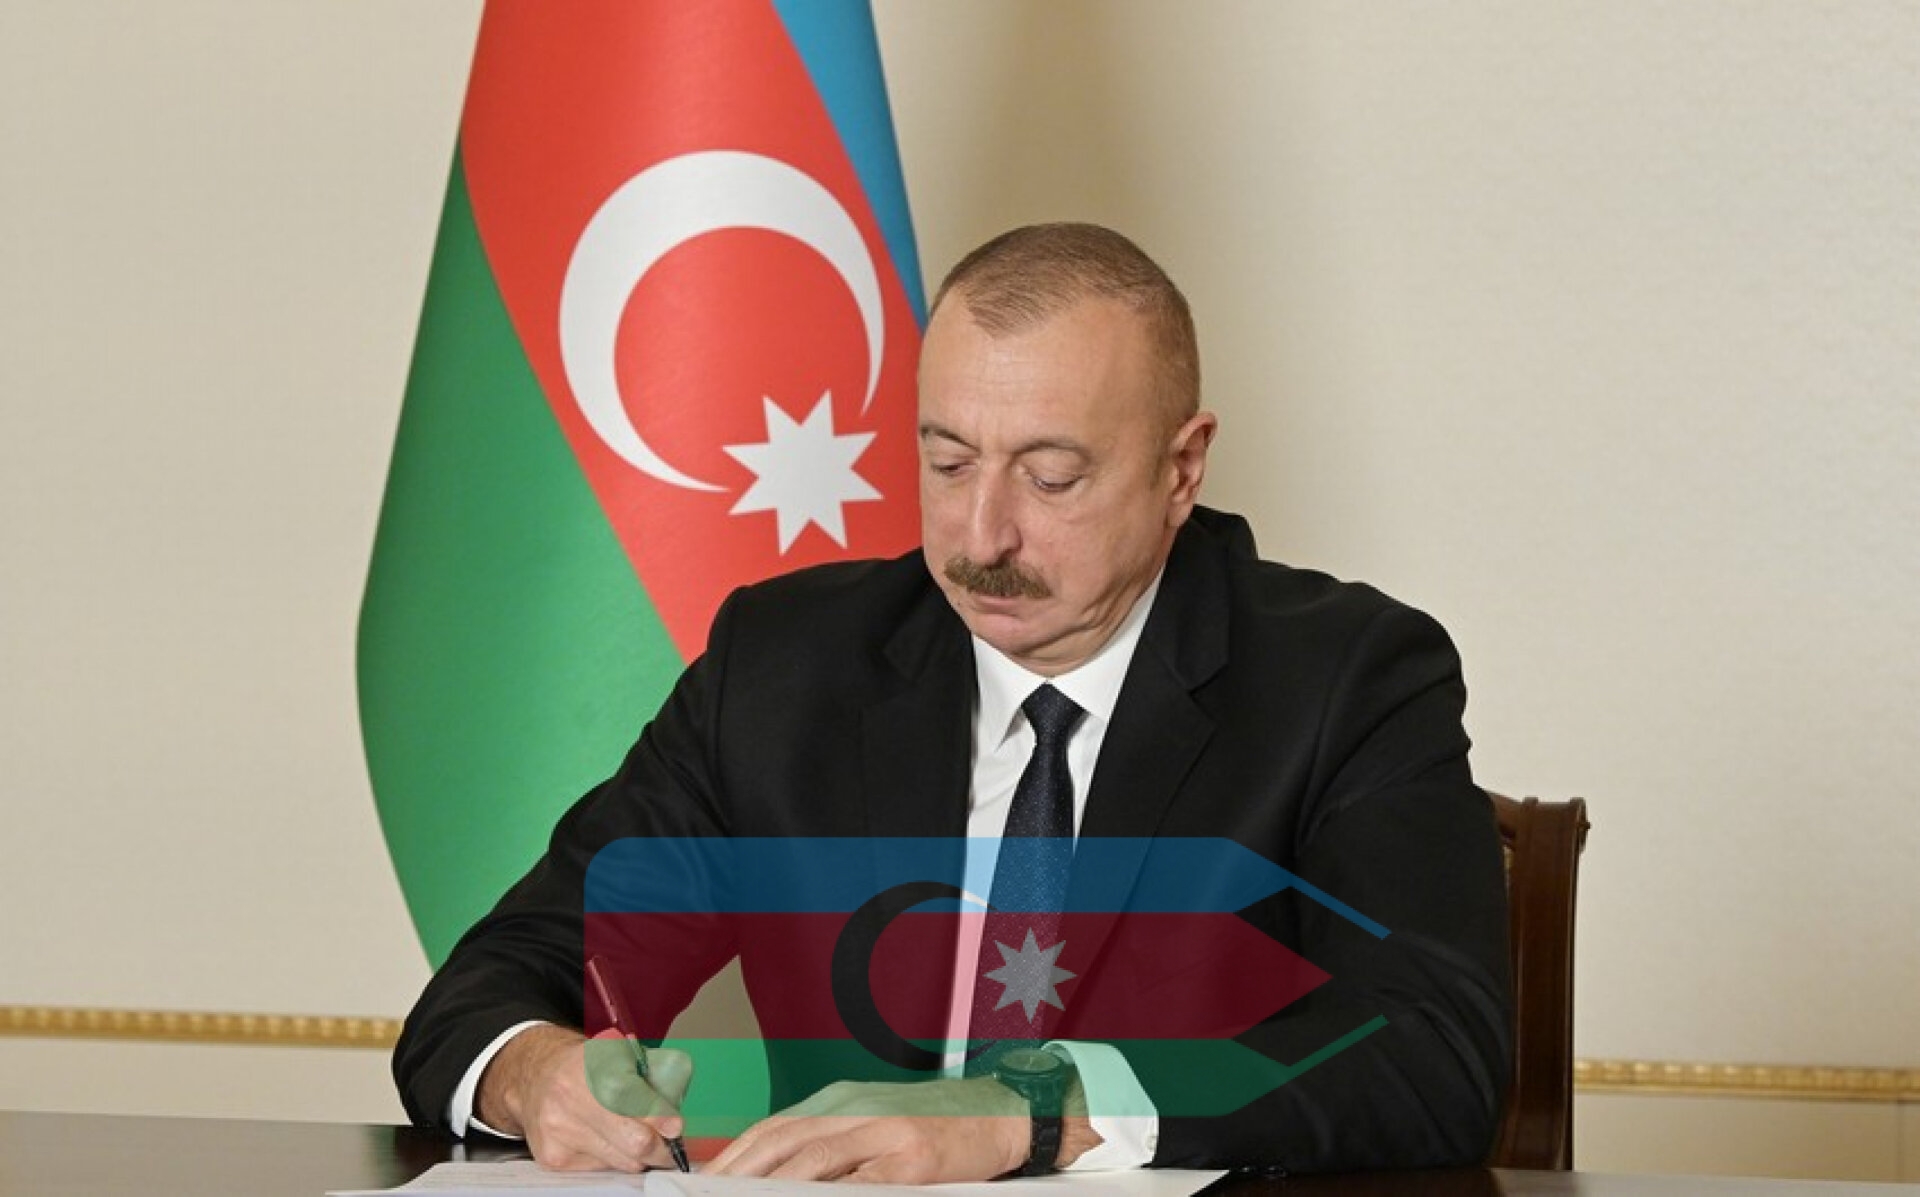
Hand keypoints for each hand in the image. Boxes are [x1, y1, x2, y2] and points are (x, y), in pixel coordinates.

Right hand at [475, 1025, 692, 1171]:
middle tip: (669, 1147)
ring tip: (636, 1137)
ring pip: (621, 1161)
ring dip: (637, 1155)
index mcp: (593, 1067)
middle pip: (634, 1142)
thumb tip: (672, 1123)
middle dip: (660, 1148)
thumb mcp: (619, 1057)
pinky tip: (605, 1140)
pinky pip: (600, 1169)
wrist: (535, 1076)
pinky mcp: (552, 1157)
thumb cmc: (585, 1067)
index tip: (675, 1128)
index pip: (638, 1102)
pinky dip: (611, 1158)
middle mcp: (572, 1100)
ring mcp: (560, 1132)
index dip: (663, 1119)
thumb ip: (651, 1081)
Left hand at [705, 1077, 1034, 1182]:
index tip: (703, 1180)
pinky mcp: (914, 1159)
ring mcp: (886, 1132)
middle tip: (707, 1194)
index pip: (773, 1128)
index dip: (733, 1155)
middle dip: (739, 1174)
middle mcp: (858, 1110)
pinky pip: (864, 1182)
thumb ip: (829, 1143)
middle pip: (783, 1142)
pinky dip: (834, 1195)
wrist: (1002, 1113)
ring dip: (774, 1188)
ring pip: (815, 1161)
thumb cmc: (936, 1125)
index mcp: (841, 1100)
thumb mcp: (873, 1122)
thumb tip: (776, 1175)